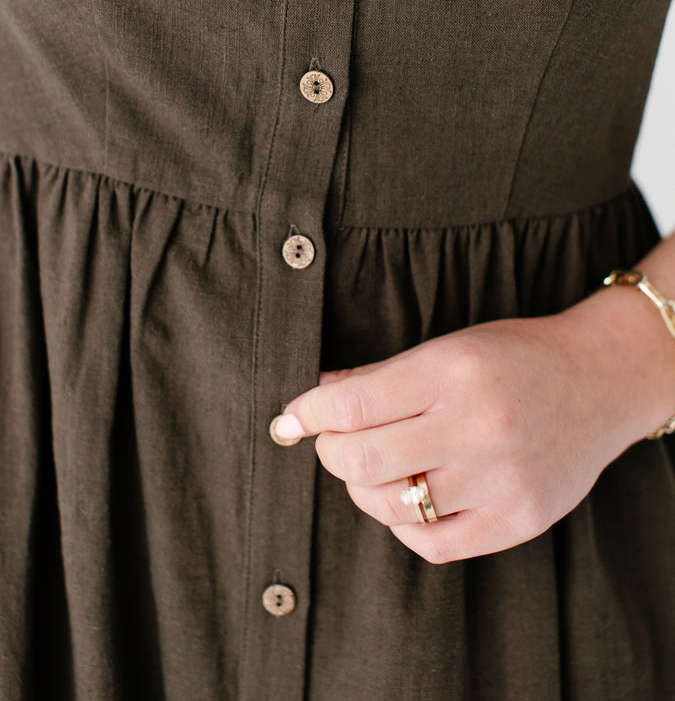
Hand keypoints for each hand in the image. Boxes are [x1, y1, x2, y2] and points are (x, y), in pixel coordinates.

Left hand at [275, 292, 674, 563]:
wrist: (598, 383)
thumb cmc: (514, 358)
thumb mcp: (448, 347)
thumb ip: (378, 375)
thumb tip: (313, 399)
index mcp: (454, 371)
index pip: (353, 405)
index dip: (310, 414)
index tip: (294, 418)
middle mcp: (478, 426)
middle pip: (363, 462)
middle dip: (330, 453)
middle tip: (333, 442)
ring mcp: (501, 479)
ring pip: (391, 507)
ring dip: (364, 488)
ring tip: (377, 466)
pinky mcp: (519, 519)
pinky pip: (431, 544)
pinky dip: (403, 524)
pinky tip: (409, 498)